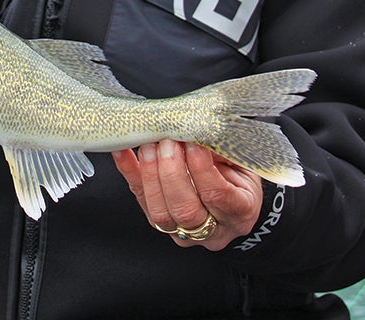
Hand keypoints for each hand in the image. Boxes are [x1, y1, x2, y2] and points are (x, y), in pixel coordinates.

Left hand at [112, 140, 263, 250]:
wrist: (235, 194)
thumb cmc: (240, 173)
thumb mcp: (241, 161)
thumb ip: (220, 151)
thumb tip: (192, 131)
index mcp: (240, 212)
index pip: (218, 197)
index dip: (201, 169)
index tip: (192, 143)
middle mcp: (213, 230)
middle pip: (186, 210)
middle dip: (171, 173)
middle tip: (167, 142)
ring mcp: (184, 232)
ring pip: (160, 213)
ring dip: (150, 175)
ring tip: (150, 146)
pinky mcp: (160, 222)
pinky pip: (141, 200)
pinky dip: (129, 173)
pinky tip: (122, 152)